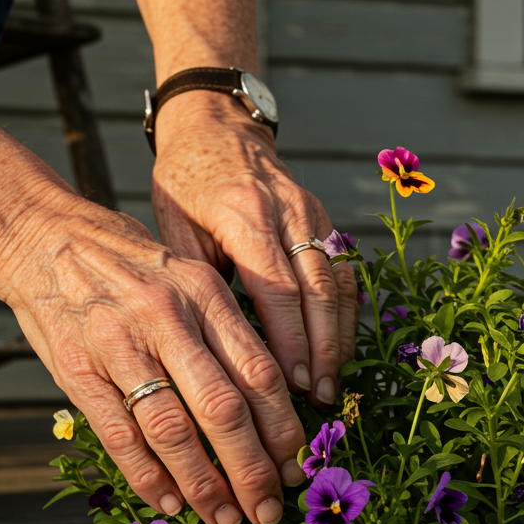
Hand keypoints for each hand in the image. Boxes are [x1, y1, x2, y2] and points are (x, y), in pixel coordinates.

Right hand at [2, 198, 306, 523]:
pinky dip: (147, 476)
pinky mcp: (76, 369)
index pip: (259, 373)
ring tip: (225, 518)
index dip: (283, 429)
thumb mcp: (190, 279)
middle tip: (269, 510)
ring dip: (204, 484)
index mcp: (206, 295)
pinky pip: (119, 434)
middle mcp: (168, 318)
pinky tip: (169, 501)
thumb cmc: (131, 268)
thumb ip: (228, 335)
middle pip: (223, 409)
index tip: (296, 469)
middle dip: (252, 470)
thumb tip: (275, 407)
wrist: (42, 235)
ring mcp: (119, 344)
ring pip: (173, 429)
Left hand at [150, 91, 358, 406]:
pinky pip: (346, 272)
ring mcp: (314, 213)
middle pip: (319, 291)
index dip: (290, 341)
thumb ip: (199, 281)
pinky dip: (348, 315)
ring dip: (341, 338)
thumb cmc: (185, 184)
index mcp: (244, 214)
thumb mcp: (174, 229)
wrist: (218, 126)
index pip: (277, 289)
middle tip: (320, 398)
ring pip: (340, 283)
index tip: (294, 385)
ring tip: (334, 385)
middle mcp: (289, 212)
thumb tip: (217, 350)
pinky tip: (342, 350)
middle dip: (324, 350)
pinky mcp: (326, 219)